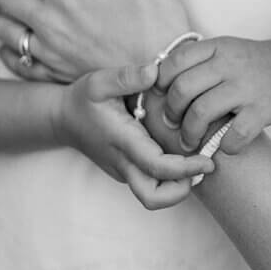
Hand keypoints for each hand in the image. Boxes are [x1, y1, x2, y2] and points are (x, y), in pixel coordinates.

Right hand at [56, 61, 208, 208]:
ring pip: (152, 196)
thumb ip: (128, 77)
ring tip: (195, 162)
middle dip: (181, 191)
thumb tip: (156, 71)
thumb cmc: (83, 99)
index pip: (157, 167)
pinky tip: (180, 154)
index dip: (186, 168)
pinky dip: (168, 178)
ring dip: (176, 187)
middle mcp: (123, 163)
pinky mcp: (125, 171)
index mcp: (122, 141)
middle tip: (202, 169)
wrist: (62, 119)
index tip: (208, 161)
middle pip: (153, 198)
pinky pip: (149, 183)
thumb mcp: (100, 81)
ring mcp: (123, 171)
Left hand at [150, 29, 270, 154]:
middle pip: (182, 89)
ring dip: (190, 134)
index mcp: (217, 47)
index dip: (160, 83)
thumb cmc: (259, 65)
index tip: (161, 98)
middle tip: (172, 125)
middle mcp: (229, 63)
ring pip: (201, 112)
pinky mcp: (264, 109)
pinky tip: (226, 147)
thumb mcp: (228, 50)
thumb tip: (161, 80)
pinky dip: (225, 146)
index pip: (174, 61)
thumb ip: (201, 62)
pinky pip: (234, 135)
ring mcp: (247, 86)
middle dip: (171, 113)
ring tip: (190, 142)